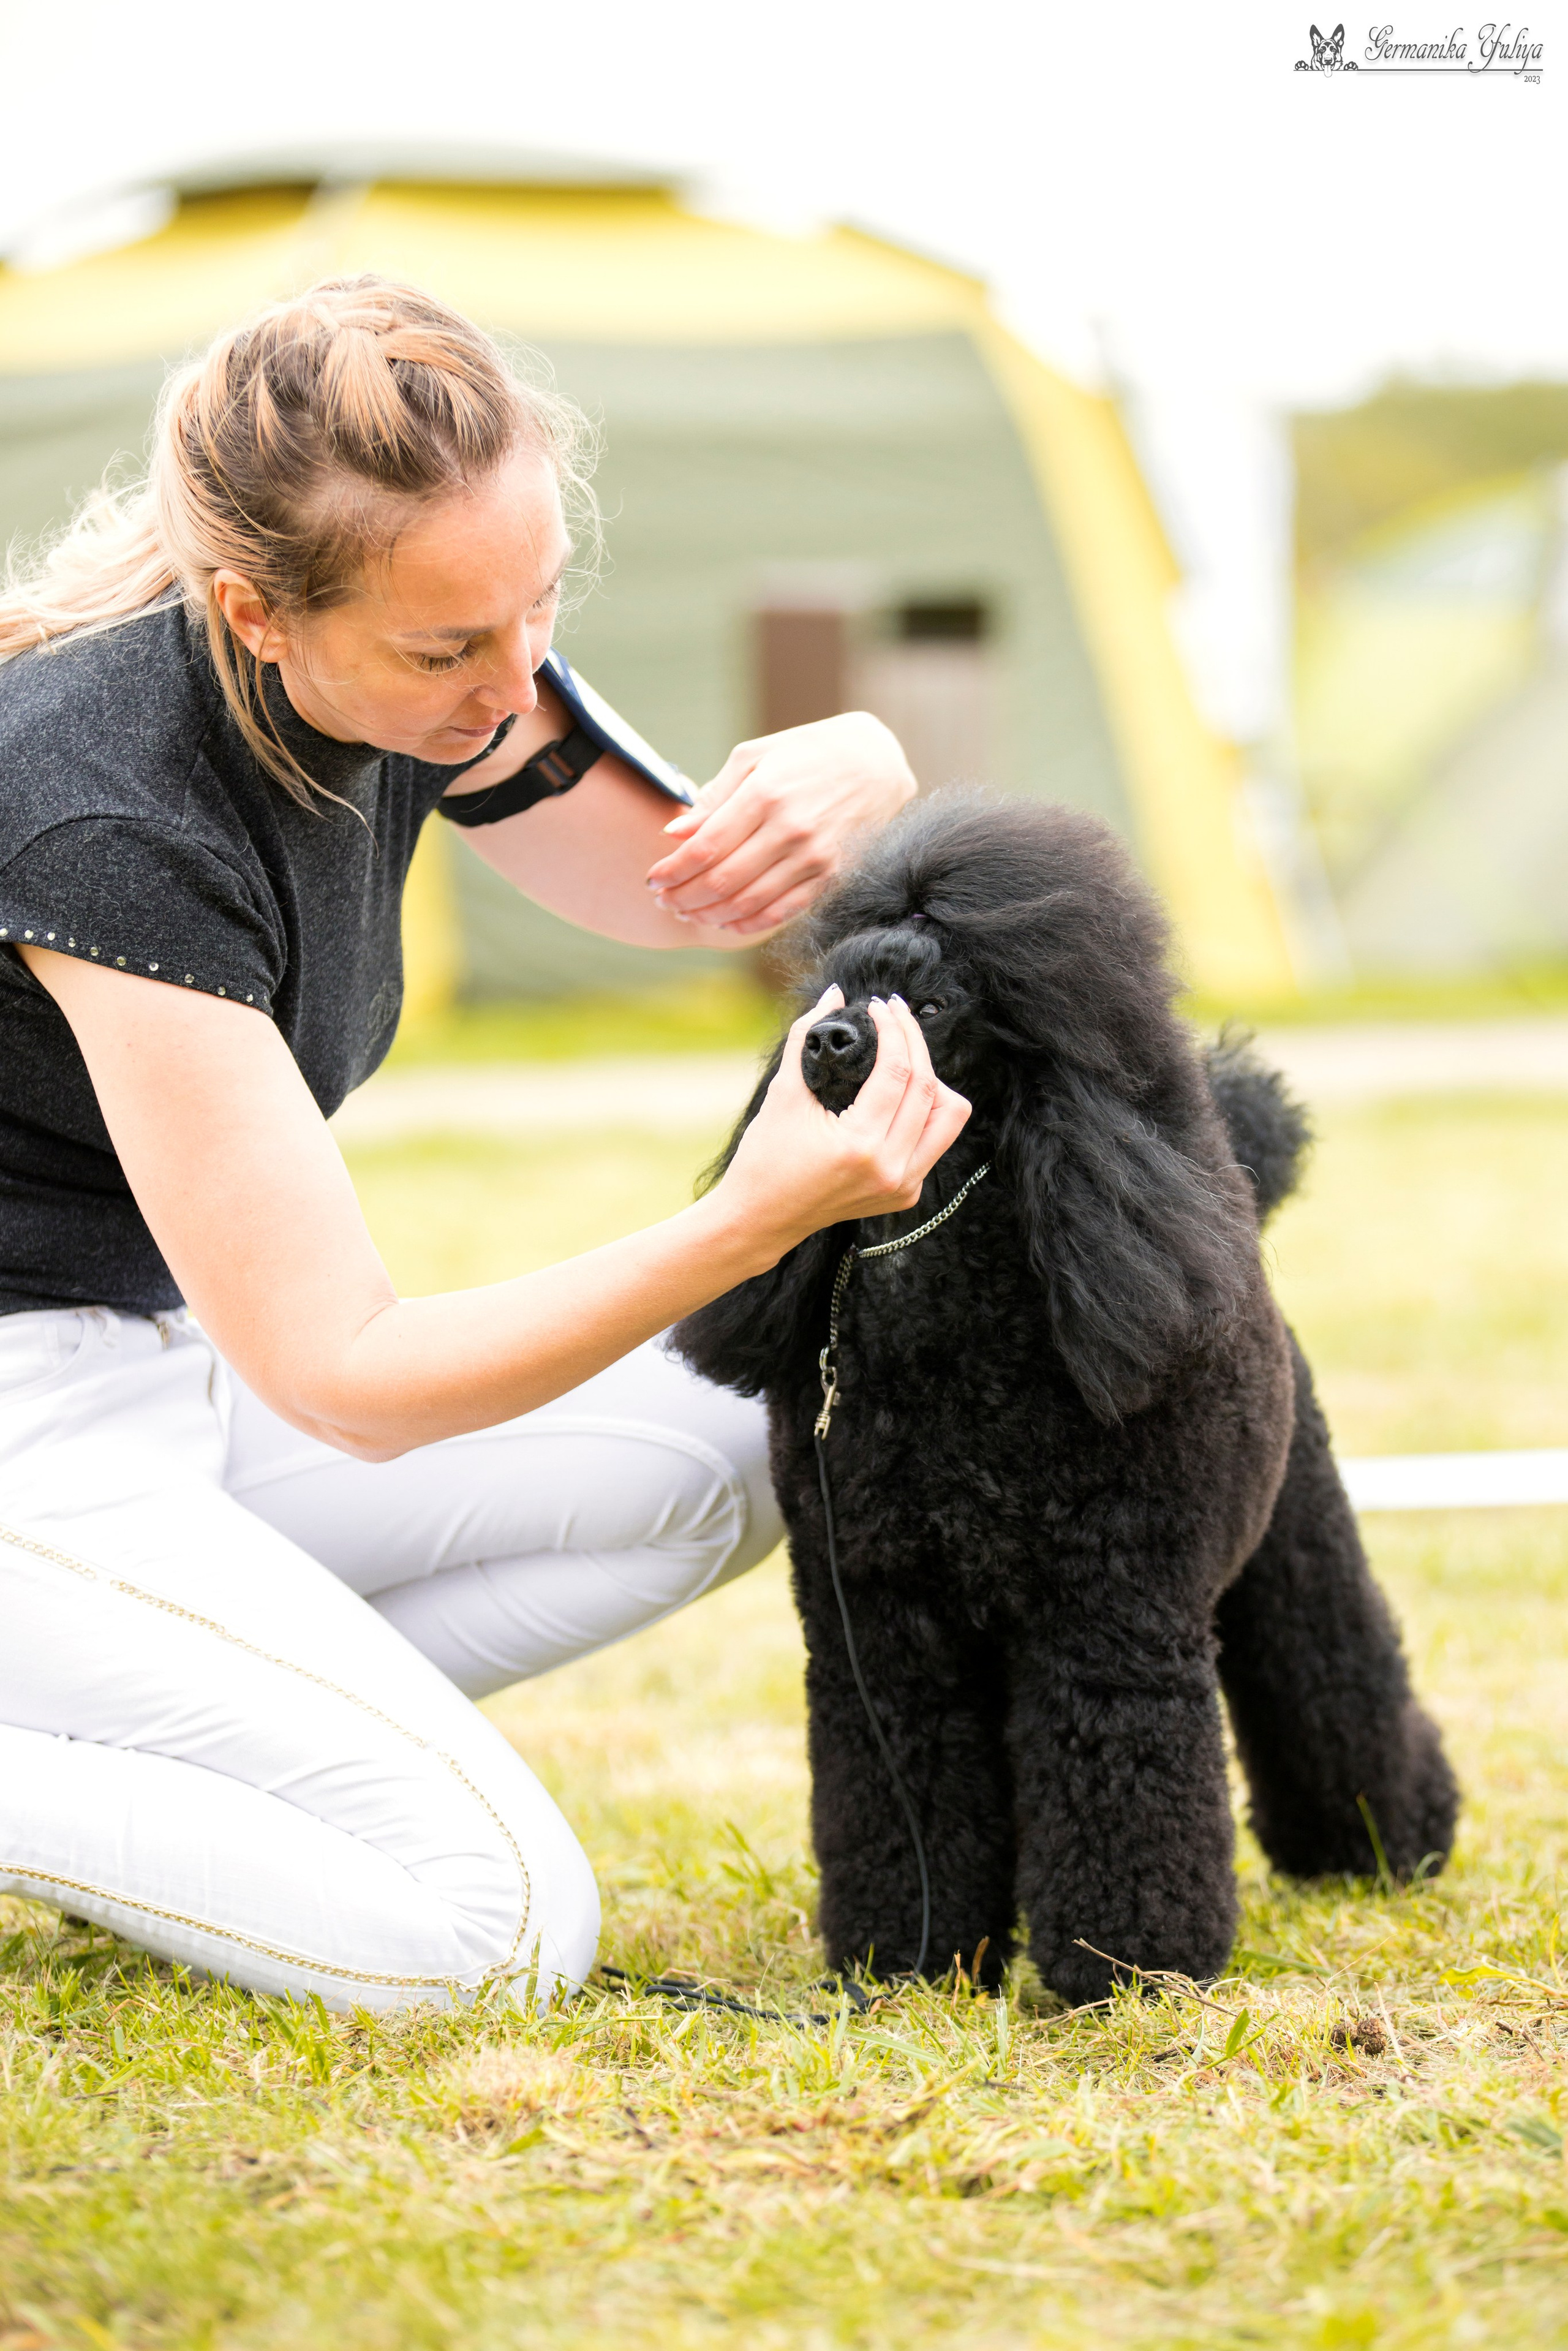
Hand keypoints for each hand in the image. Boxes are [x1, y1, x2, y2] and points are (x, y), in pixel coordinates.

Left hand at [644, 712, 916, 935]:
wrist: (875, 762)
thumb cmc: (806, 753)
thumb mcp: (755, 757)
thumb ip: (714, 798)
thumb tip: (674, 833)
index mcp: (766, 793)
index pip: (706, 846)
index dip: (673, 870)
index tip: (652, 879)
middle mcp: (790, 829)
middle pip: (722, 880)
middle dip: (683, 896)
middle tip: (662, 901)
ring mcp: (814, 856)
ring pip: (748, 902)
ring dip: (709, 914)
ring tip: (686, 911)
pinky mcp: (830, 875)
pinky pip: (782, 912)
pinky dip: (748, 923)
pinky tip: (724, 921)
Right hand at [717, 987, 970, 1255]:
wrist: (760, 1219)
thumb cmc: (764, 1160)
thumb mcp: (783, 1095)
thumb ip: (807, 1037)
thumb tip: (834, 994)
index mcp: (860, 1147)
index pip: (897, 1072)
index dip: (893, 1030)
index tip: (879, 1006)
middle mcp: (892, 1170)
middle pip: (931, 1090)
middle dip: (915, 1042)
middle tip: (896, 1016)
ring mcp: (904, 1187)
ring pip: (949, 1118)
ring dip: (932, 1080)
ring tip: (903, 1056)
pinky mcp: (907, 1194)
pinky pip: (935, 1143)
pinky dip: (923, 1113)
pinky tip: (898, 1095)